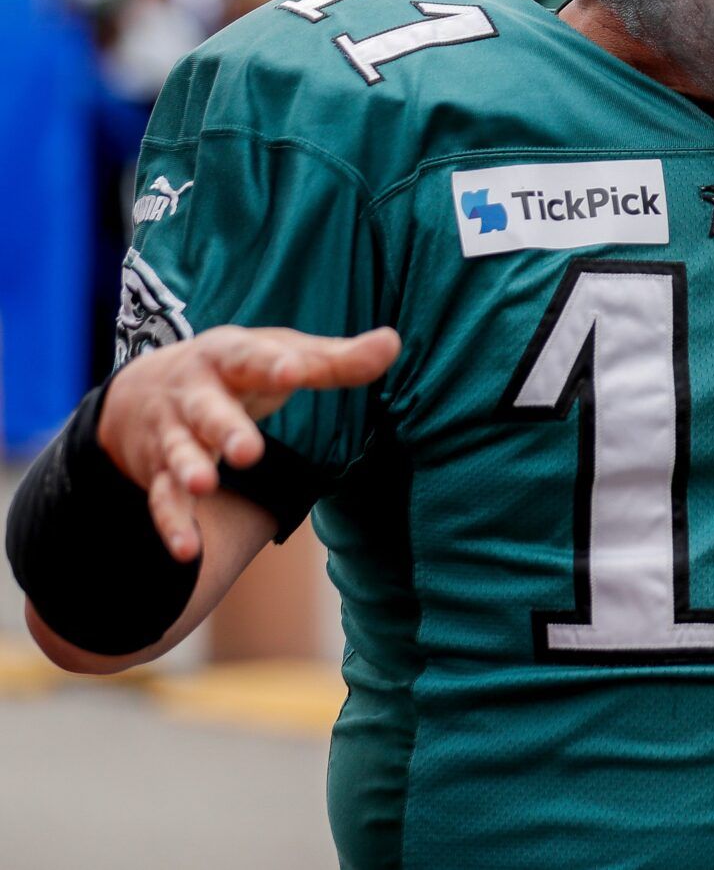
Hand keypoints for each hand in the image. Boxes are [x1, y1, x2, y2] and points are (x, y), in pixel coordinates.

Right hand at [96, 325, 400, 561]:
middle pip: (209, 410)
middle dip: (227, 428)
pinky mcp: (159, 473)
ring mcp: (174, 434)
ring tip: (205, 485)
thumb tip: (392, 342)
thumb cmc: (237, 368)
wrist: (140, 390)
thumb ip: (335, 359)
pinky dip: (173, 524)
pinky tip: (186, 552)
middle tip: (248, 450)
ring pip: (181, 453)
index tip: (295, 370)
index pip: (253, 357)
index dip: (274, 363)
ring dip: (190, 470)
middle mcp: (195, 394)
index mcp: (231, 356)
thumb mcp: (280, 353)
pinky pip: (163, 500)